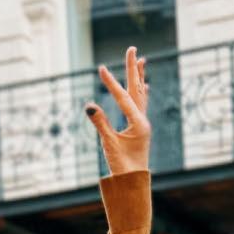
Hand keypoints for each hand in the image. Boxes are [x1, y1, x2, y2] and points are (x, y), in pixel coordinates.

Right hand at [84, 45, 150, 176]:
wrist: (134, 184)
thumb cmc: (122, 167)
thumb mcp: (109, 145)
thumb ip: (100, 124)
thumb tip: (89, 106)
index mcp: (138, 123)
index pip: (123, 98)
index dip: (111, 84)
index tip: (100, 68)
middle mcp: (143, 120)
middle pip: (136, 89)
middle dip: (133, 68)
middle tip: (132, 49)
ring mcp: (142, 124)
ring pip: (140, 95)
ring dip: (139, 77)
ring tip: (142, 60)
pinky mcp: (140, 128)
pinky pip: (141, 104)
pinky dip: (141, 92)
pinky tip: (144, 85)